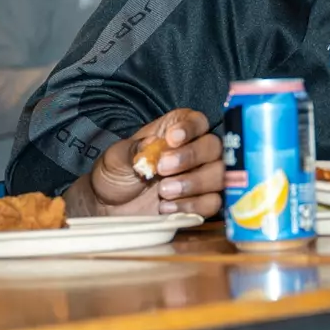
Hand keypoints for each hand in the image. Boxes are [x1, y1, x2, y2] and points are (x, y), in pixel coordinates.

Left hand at [73, 108, 222, 218]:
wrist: (110, 207)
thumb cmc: (116, 175)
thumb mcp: (116, 158)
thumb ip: (134, 150)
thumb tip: (152, 144)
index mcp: (175, 131)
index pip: (198, 121)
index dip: (190, 128)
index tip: (172, 139)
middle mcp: (194, 150)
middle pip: (214, 147)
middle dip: (191, 157)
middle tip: (162, 169)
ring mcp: (201, 177)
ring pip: (219, 175)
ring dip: (193, 183)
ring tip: (163, 192)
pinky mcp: (201, 202)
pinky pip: (213, 202)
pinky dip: (192, 205)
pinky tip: (167, 208)